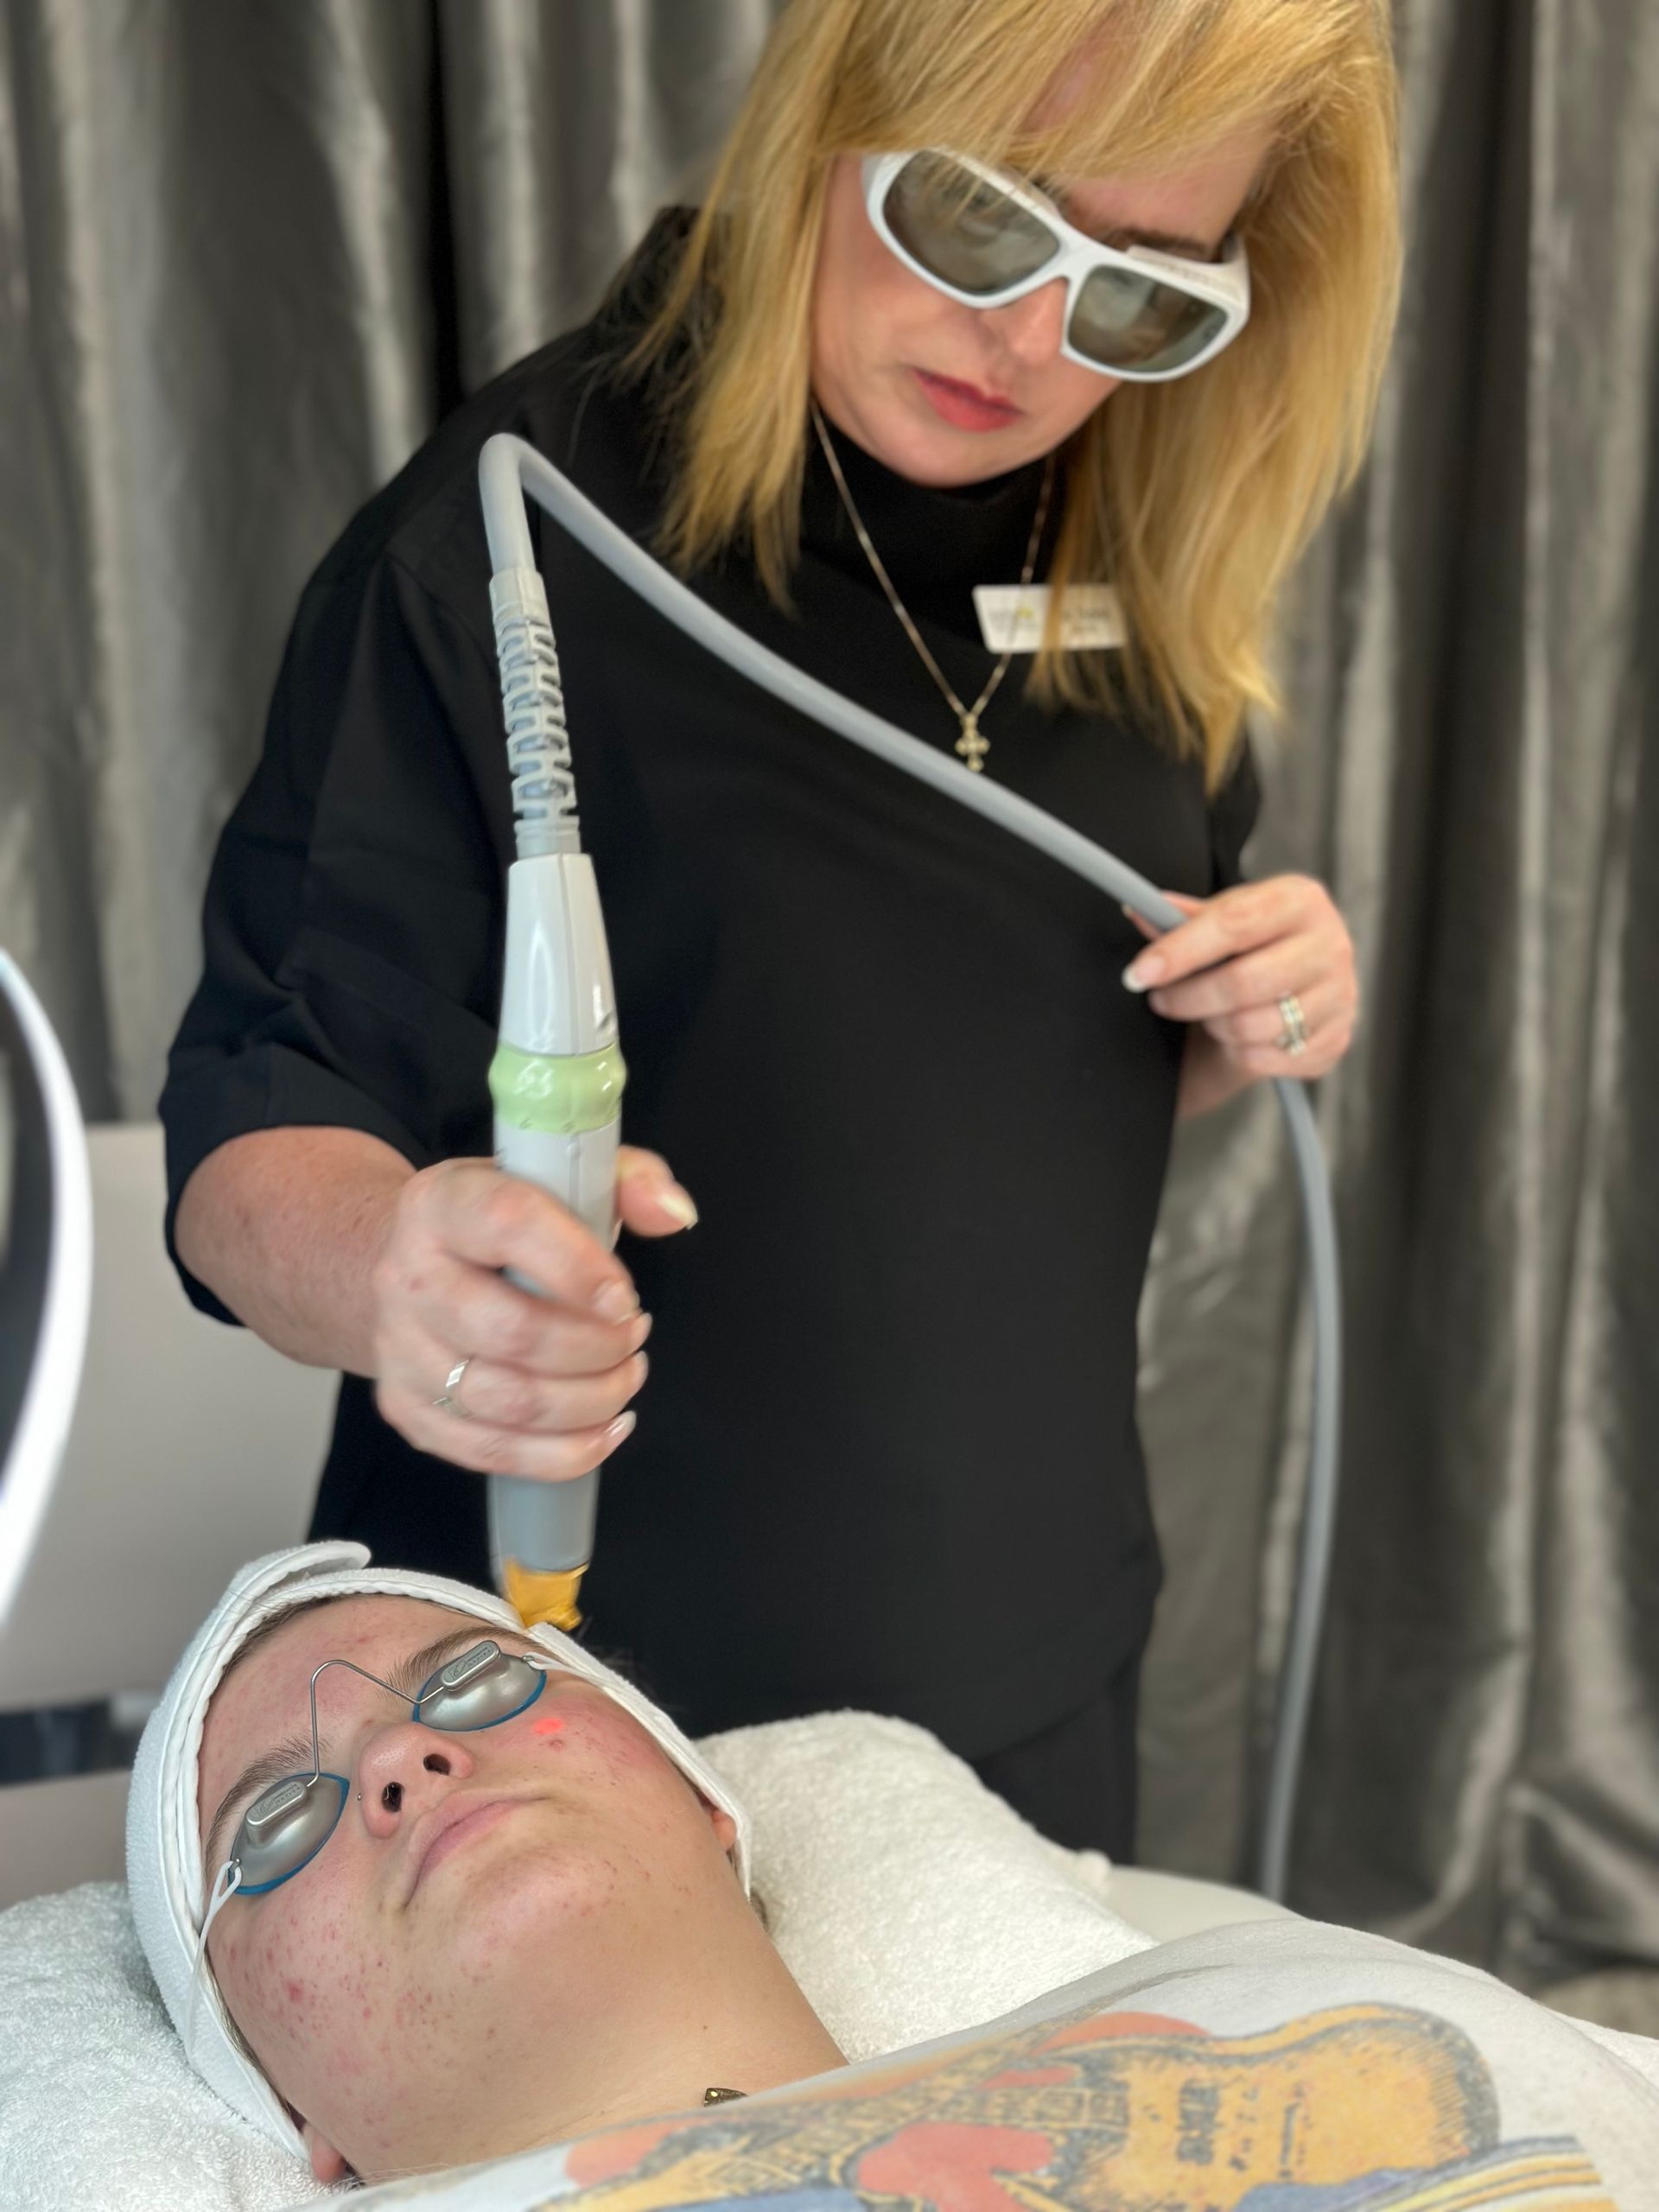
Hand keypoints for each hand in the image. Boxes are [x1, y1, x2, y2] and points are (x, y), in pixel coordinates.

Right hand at [368, 1146, 695, 1480]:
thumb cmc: (500, 1222)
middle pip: (511, 1331)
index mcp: (445, 1202)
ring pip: (506, 1401)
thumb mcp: (560, 1176)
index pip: (510, 1225)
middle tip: (633, 1337)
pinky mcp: (407, 1408)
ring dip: (589, 1401)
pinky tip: (603, 1428)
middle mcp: (409, 1275)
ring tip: (625, 1377)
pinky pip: (491, 1452)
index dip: (579, 1268)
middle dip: (597, 1347)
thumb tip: (671, 1212)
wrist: (409, 1260)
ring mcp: (400, 1349)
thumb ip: (628, 1181)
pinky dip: (562, 1453)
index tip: (624, 1299)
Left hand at [1123, 875, 1357, 1114]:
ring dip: (1214, 1026)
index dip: (1180, 951)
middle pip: (1243, 983)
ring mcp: (1340, 996)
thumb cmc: (1255, 946)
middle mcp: (1330, 945)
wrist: (1298, 986)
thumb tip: (1139, 910)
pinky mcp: (1336, 1040)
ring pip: (1251, 1027)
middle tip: (1160, 1000)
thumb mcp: (1225, 919)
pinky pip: (1265, 1059)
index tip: (1140, 973)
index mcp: (1301, 901)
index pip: (1234, 924)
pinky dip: (1238, 1052)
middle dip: (1188, 998)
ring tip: (1206, 1013)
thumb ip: (1182, 918)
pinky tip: (1235, 1035)